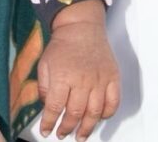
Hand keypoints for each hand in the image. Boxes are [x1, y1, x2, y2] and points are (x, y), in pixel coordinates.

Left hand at [35, 0, 119, 139]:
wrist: (81, 27)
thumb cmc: (61, 46)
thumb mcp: (44, 64)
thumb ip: (44, 87)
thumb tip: (47, 107)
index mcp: (62, 76)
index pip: (54, 107)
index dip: (49, 123)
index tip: (47, 132)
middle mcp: (82, 80)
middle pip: (75, 113)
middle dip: (67, 128)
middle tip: (63, 135)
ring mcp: (100, 80)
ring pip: (95, 112)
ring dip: (87, 128)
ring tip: (80, 136)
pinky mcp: (113, 77)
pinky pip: (113, 102)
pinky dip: (107, 114)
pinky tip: (99, 118)